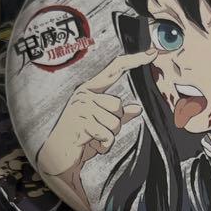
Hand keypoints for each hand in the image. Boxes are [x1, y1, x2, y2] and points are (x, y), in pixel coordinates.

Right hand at [36, 49, 153, 184]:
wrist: (57, 156)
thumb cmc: (80, 138)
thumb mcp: (101, 124)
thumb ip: (119, 116)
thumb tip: (138, 108)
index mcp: (89, 90)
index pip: (114, 70)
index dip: (134, 61)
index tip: (152, 53)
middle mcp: (84, 94)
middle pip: (118, 106)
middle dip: (114, 124)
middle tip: (98, 131)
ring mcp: (81, 108)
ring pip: (114, 123)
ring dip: (109, 137)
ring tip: (93, 138)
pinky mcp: (81, 124)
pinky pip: (108, 136)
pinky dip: (104, 146)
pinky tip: (91, 146)